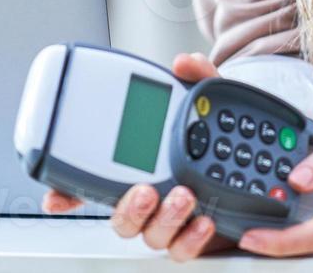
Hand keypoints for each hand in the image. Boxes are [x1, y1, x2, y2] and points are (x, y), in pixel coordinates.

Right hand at [41, 52, 234, 261]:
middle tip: (145, 190)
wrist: (255, 167)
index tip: (57, 197)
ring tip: (184, 197)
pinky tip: (203, 221)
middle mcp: (151, 199)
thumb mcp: (212, 101)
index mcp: (141, 168)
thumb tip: (186, 63)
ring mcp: (172, 220)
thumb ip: (198, 77)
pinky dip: (191, 239)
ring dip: (165, 219)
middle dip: (129, 208)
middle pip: (122, 218)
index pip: (97, 184)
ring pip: (152, 234)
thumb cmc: (219, 137)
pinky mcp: (196, 235)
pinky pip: (184, 249)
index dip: (70, 194)